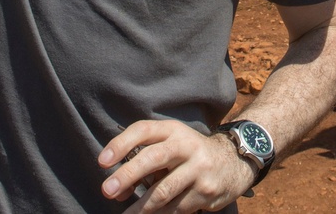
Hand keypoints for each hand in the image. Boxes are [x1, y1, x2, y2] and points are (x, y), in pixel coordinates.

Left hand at [100, 121, 254, 212]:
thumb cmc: (188, 153)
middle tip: (107, 190)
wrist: (233, 162)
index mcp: (173, 130)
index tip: (102, 161)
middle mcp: (187, 146)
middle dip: (127, 175)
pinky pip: (176, 208)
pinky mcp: (205, 192)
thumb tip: (117, 189)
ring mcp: (198, 169)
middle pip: (153, 158)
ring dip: (140, 207)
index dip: (121, 144)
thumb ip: (144, 158)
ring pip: (163, 191)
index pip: (143, 130)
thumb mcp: (171, 143)